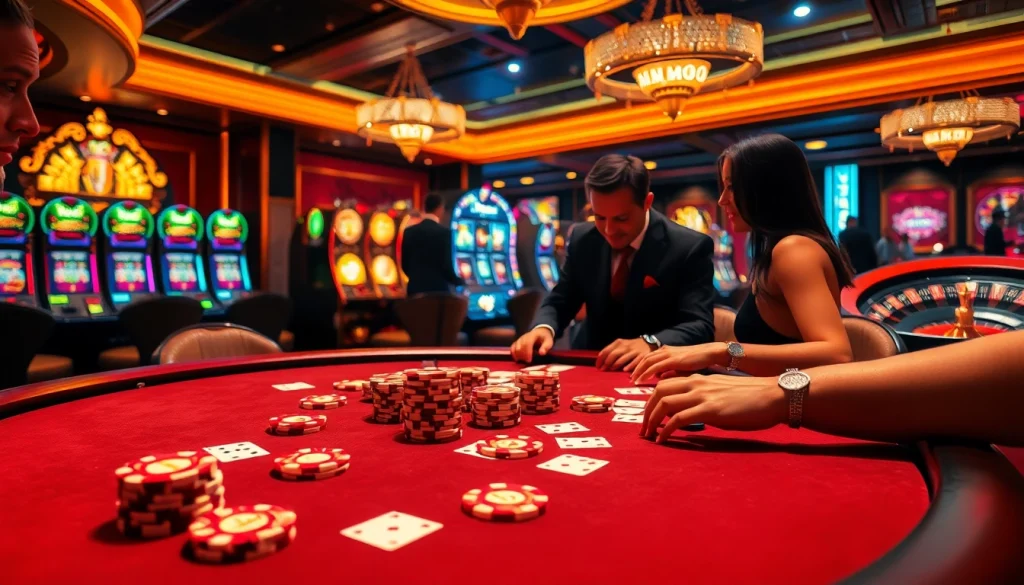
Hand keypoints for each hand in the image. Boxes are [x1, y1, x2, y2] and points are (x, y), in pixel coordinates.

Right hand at [510, 327, 554, 363]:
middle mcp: (524, 336)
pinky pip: (512, 347)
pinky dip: (513, 353)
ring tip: (523, 361)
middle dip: (523, 356)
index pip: (527, 343)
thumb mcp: (548, 341)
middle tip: (527, 362)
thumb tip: (541, 353)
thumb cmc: (545, 338)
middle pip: (520, 347)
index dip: (527, 352)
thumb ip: (546, 347)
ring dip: (518, 355)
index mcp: (533, 335)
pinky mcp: (517, 342)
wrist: (540, 331)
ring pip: (516, 347)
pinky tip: (517, 359)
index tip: (529, 360)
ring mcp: (520, 339)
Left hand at [596, 338, 651, 371]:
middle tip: (603, 370)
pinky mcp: (642, 356)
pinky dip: (629, 366)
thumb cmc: (631, 346)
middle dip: (606, 363)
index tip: (597, 366)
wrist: (648, 343)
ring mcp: (634, 351)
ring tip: (611, 370)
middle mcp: (626, 346)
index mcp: (619, 343)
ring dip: (615, 365)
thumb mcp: (621, 345)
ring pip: (622, 358)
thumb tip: (601, 361)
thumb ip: (612, 351)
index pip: (606, 350)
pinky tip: (625, 370)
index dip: (600, 359)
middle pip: (613, 354)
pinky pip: (635, 362)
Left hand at [630, 342, 727, 383]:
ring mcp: (668, 354)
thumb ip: (671, 372)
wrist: (712, 354)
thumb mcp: (681, 368)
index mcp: (667, 352)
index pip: (648, 358)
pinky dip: (646, 373)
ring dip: (638, 371)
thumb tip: (661, 379)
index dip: (639, 367)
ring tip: (632, 381)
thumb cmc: (699, 362)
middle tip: (629, 380)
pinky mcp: (673, 359)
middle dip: (635, 369)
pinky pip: (655, 366)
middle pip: (644, 359)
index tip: (633, 377)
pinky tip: (641, 380)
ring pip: (647, 361)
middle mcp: (665, 351)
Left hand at [640, 375, 787, 442]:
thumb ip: (703, 402)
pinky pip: (678, 419)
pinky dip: (665, 430)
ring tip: (649, 437)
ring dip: (651, 421)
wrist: (773, 396)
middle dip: (647, 411)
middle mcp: (696, 384)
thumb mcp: (721, 395)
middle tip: (644, 429)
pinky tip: (662, 441)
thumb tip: (692, 418)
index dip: (652, 401)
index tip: (649, 417)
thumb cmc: (752, 399)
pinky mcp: (710, 410)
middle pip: (659, 392)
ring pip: (664, 403)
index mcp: (699, 379)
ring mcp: (702, 395)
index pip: (665, 385)